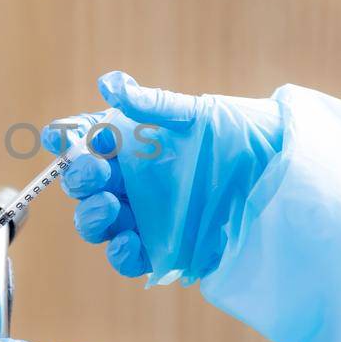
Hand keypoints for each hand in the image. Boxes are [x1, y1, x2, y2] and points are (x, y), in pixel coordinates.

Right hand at [43, 71, 283, 283]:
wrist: (281, 177)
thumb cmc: (238, 137)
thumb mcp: (194, 116)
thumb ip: (151, 104)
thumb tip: (108, 84)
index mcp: (132, 145)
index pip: (85, 143)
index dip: (66, 140)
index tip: (59, 138)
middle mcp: (132, 182)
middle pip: (85, 185)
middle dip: (80, 179)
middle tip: (95, 171)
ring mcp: (145, 216)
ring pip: (99, 222)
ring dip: (92, 216)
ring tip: (107, 206)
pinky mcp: (163, 248)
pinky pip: (129, 257)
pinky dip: (121, 252)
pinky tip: (128, 240)